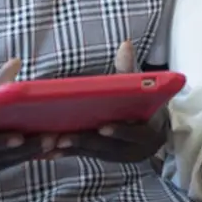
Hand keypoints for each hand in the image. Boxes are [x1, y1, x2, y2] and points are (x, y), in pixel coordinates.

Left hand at [55, 41, 167, 163]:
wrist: (154, 133)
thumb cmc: (146, 105)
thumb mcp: (143, 89)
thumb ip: (130, 70)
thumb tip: (125, 44)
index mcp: (147, 133)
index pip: (134, 134)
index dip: (119, 131)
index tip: (102, 127)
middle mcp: (132, 150)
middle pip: (107, 147)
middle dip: (85, 141)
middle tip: (63, 138)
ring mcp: (116, 157)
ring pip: (92, 153)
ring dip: (71, 149)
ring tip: (51, 143)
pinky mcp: (102, 158)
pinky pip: (83, 156)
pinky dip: (66, 154)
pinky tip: (47, 154)